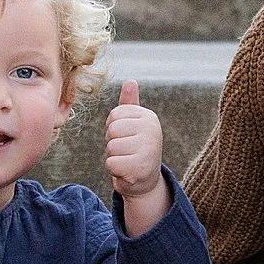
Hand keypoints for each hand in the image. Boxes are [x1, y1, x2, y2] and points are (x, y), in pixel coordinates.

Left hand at [104, 80, 169, 235]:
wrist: (145, 181)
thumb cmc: (135, 150)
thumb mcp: (133, 126)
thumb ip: (129, 104)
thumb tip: (131, 81)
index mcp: (149, 116)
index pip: (114, 116)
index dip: (113, 130)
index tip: (127, 138)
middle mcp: (152, 129)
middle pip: (111, 131)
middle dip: (112, 144)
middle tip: (126, 152)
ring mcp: (149, 148)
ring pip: (111, 148)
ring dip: (113, 158)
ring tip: (127, 161)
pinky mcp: (141, 167)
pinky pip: (111, 163)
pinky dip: (114, 170)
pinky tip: (127, 171)